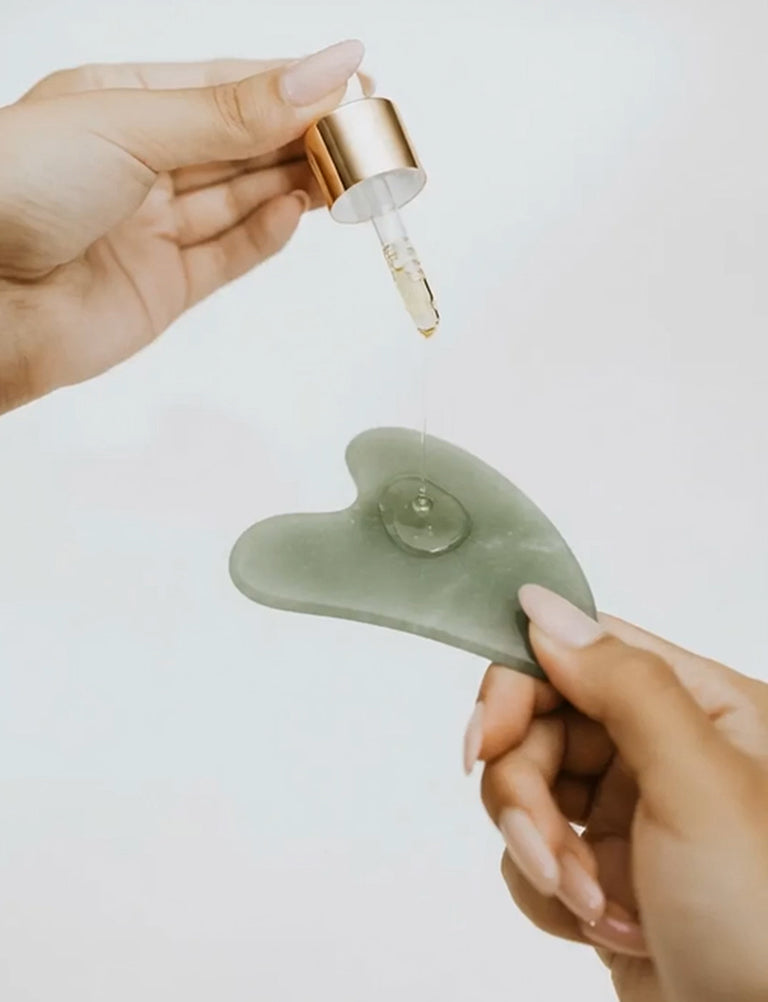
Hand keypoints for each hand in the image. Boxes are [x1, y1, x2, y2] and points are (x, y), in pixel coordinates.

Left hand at [0, 41, 367, 412]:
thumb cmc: (19, 189)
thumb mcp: (133, 127)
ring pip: (242, 199)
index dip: (290, 86)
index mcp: (122, 105)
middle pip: (241, 146)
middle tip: (364, 134)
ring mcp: (154, 229)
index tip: (353, 83)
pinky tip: (299, 211)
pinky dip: (265, 235)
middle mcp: (140, 164)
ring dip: (296, 184)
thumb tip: (324, 72)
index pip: (226, 88)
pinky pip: (228, 255)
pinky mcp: (164, 288)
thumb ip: (233, 113)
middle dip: (302, 137)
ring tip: (349, 173)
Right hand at [464, 585, 767, 1001]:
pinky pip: (532, 853)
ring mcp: (629, 814)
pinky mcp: (602, 871)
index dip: (519, 685)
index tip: (485, 737)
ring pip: (526, 790)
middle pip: (541, 725)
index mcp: (702, 709)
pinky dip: (549, 891)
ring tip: (587, 903)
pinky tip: (602, 927)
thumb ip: (623, 686)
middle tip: (545, 847)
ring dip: (539, 849)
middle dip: (526, 791)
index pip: (581, 652)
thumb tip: (544, 606)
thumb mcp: (699, 787)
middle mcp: (662, 752)